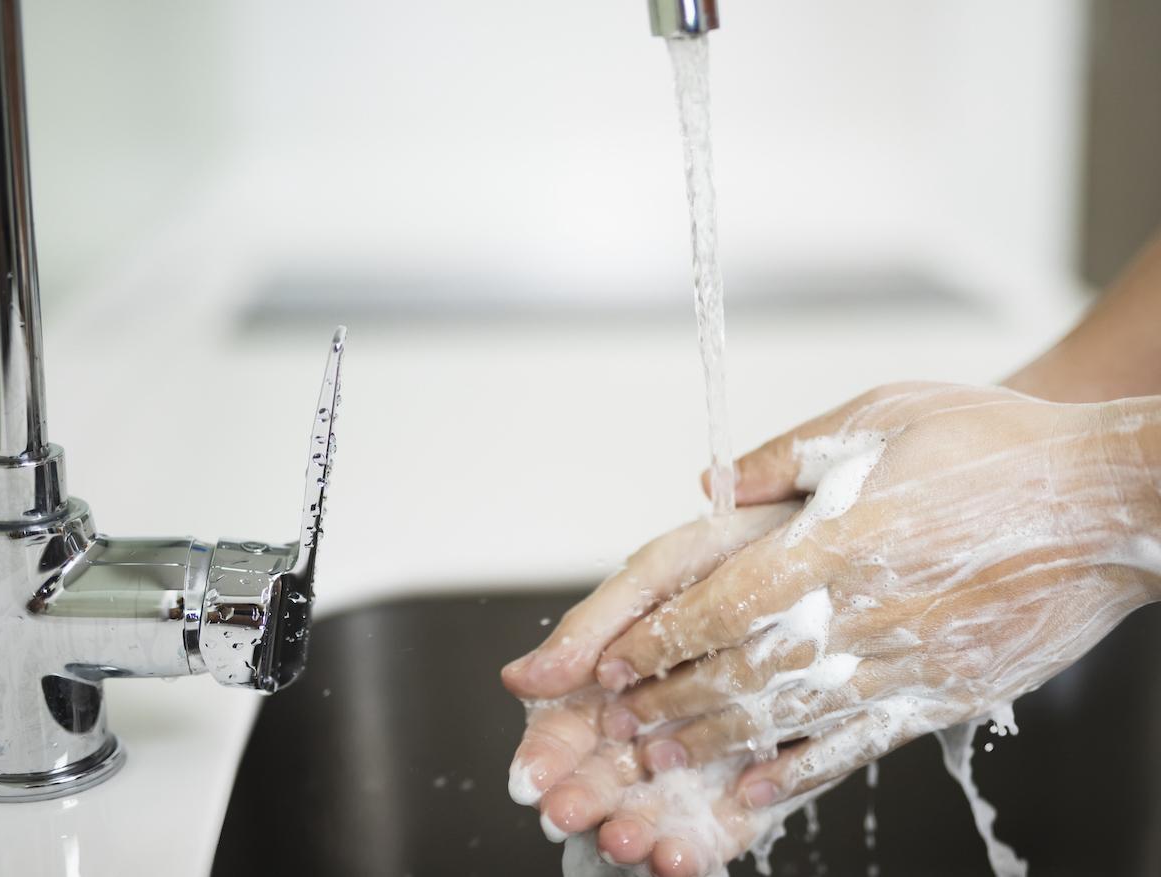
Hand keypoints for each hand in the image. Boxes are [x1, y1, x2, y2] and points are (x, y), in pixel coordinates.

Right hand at [501, 504, 799, 871]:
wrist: (834, 551)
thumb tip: (517, 679)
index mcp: (617, 674)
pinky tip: (682, 858)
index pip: (566, 728)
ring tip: (625, 840)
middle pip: (607, 776)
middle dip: (585, 800)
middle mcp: (654, 719)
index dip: (545, 756)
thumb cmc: (734, 553)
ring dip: (636, 830)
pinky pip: (724, 825)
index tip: (530, 782)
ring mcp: (705, 751)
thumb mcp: (657, 575)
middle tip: (567, 816)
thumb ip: (590, 629)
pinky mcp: (760, 777)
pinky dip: (699, 845)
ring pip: (658, 807)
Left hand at [596, 383, 1160, 819]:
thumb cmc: (998, 445)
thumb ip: (789, 452)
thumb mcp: (885, 416)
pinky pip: (860, 743)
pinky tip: (759, 790)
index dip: (662, 638)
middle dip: (671, 701)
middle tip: (616, 724)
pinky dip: (802, 771)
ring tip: (663, 759)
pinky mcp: (945, 693)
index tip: (613, 662)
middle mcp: (866, 609)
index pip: (726, 603)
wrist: (1108, 502)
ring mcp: (907, 660)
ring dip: (717, 742)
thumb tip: (710, 482)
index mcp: (842, 538)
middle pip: (744, 671)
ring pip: (791, 716)